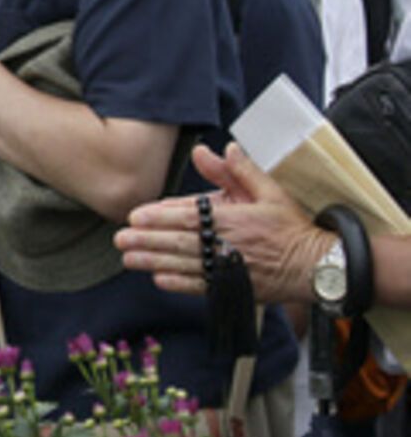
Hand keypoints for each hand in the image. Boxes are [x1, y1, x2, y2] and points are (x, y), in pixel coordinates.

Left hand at [115, 143, 329, 303]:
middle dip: (147, 240)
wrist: (316, 266)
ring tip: (129, 258)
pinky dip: (179, 283)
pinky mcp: (234, 288)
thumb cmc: (291, 228)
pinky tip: (158, 279)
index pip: (190, 217)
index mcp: (236, 220)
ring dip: (154, 261)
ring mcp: (230, 269)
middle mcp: (229, 245)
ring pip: (185, 265)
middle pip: (180, 242)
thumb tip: (222, 148)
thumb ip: (241, 171)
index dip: (161, 217)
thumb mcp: (270, 192)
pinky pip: (201, 286)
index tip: (137, 216)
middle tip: (120, 237)